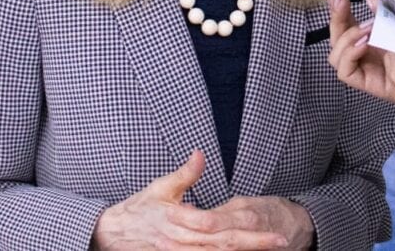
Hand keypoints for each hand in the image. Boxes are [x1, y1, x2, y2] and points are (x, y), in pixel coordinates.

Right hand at [92, 150, 288, 249]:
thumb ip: (184, 174)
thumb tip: (199, 153)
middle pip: (222, 246)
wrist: (113, 233)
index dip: (242, 226)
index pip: (215, 225)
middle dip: (254, 245)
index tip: (267, 222)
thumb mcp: (160, 187)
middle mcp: (179, 241)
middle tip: (281, 242)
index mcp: (178, 219)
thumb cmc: (140, 208)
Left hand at [329, 0, 394, 153]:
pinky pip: (393, 58)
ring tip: (375, 12)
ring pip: (368, 55)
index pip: (367, 39)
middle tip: (343, 1)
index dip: (365, 18)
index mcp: (391, 72)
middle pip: (351, 51)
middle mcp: (388, 78)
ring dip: (365, 33)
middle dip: (343, 26)